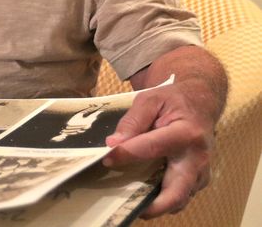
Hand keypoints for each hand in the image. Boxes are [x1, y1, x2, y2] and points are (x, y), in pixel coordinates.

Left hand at [103, 82, 214, 217]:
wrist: (201, 103)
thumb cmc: (173, 100)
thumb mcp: (151, 100)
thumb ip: (132, 120)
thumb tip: (114, 143)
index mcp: (186, 133)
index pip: (152, 148)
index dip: (126, 154)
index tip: (106, 159)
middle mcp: (198, 158)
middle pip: (177, 192)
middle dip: (153, 205)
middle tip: (127, 207)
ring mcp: (201, 173)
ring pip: (179, 199)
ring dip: (155, 204)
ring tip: (128, 200)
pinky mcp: (198, 180)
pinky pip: (180, 196)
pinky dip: (161, 199)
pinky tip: (141, 192)